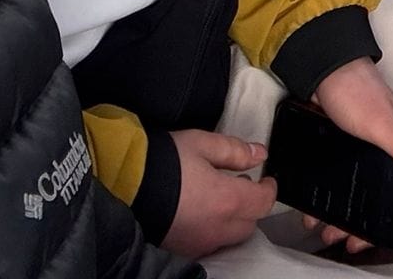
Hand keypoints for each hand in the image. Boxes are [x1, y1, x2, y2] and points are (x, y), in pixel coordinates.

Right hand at [163, 130, 274, 257]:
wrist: (123, 183)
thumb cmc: (164, 161)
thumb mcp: (202, 144)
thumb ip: (235, 150)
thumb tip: (259, 155)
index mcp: (228, 200)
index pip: (264, 202)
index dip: (270, 189)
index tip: (267, 180)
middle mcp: (217, 228)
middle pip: (249, 224)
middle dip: (251, 206)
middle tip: (242, 187)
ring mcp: (198, 242)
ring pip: (229, 237)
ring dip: (232, 221)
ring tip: (220, 200)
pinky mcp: (181, 249)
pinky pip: (207, 244)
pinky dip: (212, 230)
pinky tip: (200, 214)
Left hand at [303, 58, 392, 248]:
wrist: (322, 66)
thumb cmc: (355, 90)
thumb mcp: (381, 122)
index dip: (385, 219)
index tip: (367, 238)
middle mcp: (384, 148)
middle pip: (374, 193)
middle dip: (357, 221)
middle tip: (337, 237)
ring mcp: (360, 146)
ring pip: (353, 187)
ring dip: (338, 210)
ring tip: (320, 225)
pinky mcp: (339, 142)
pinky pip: (335, 175)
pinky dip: (326, 192)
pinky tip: (312, 203)